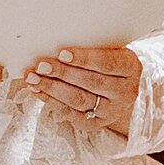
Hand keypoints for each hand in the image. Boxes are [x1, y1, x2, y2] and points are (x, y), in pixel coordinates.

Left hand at [23, 45, 141, 135]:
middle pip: (90, 82)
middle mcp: (125, 92)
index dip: (84, 58)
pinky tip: (38, 91)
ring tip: (33, 78)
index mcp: (130, 68)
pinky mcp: (97, 123)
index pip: (106, 63)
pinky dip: (51, 101)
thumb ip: (92, 46)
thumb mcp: (110, 49)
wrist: (122, 88)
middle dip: (62, 74)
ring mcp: (112, 110)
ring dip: (52, 88)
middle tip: (41, 65)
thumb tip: (56, 41)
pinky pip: (71, 113)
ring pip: (79, 100)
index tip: (62, 53)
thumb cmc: (110, 61)